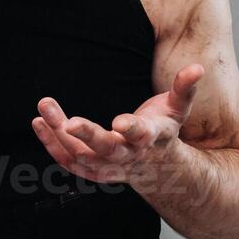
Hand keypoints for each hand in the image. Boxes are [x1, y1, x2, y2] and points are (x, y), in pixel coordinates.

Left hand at [31, 64, 203, 185]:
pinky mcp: (91, 169)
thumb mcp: (178, 109)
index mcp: (151, 140)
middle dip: (88, 137)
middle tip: (69, 122)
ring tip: (44, 109)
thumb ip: (184, 89)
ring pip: (82, 157)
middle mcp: (129, 156)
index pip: (142, 135)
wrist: (158, 170)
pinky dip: (52, 144)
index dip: (133, 129)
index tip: (121, 122)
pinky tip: (39, 123)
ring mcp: (108, 167)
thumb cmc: (165, 131)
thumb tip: (198, 68)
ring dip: (59, 136)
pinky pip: (68, 160)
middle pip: (107, 151)